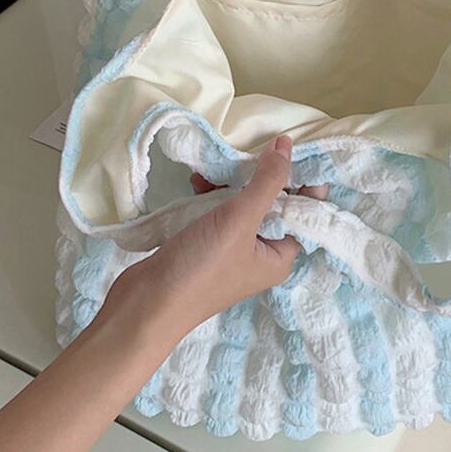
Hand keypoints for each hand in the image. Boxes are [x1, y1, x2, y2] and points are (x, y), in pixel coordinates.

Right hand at [105, 135, 323, 340]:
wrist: (144, 306)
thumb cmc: (201, 267)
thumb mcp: (240, 220)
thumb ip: (267, 182)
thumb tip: (287, 145)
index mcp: (281, 255)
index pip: (305, 210)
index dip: (302, 178)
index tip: (291, 146)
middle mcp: (262, 253)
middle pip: (274, 203)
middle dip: (261, 175)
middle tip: (250, 149)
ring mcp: (232, 249)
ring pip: (244, 204)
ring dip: (232, 183)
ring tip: (216, 166)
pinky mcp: (206, 244)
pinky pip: (219, 211)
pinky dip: (211, 194)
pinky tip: (198, 182)